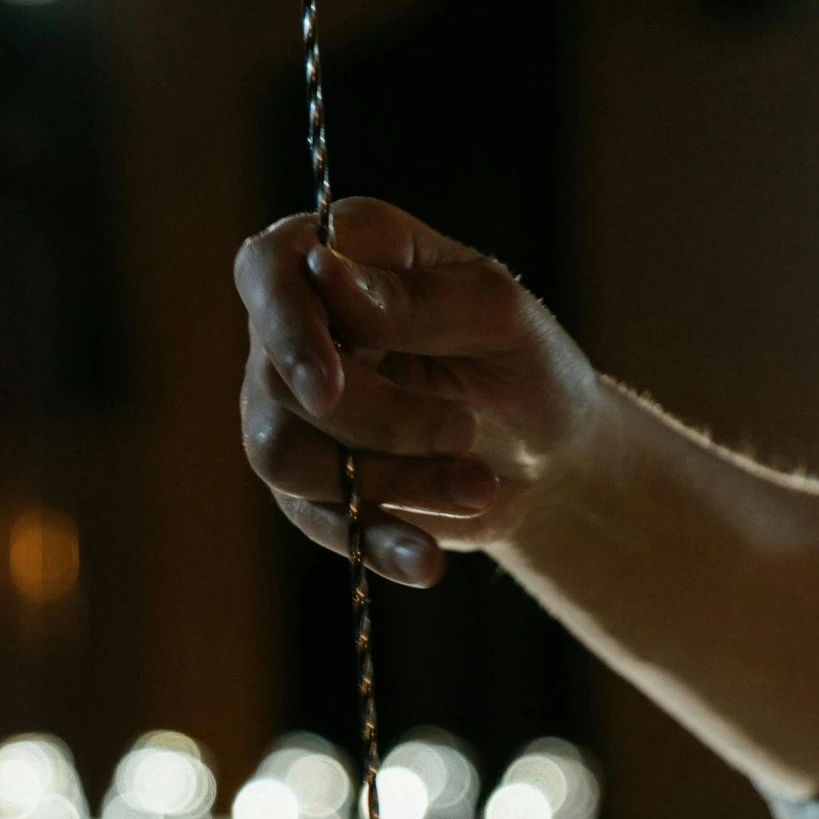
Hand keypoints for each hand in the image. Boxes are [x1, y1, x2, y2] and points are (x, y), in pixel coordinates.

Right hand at [235, 195, 604, 584]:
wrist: (548, 455)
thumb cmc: (524, 361)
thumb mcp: (495, 317)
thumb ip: (411, 300)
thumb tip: (322, 272)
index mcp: (343, 256)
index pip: (269, 271)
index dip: (286, 328)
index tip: (328, 390)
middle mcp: (300, 329)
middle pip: (278, 381)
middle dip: (380, 422)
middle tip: (466, 430)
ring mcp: (294, 411)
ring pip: (286, 457)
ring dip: (388, 480)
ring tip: (477, 486)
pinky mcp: (312, 485)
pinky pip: (318, 521)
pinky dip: (377, 543)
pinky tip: (427, 562)